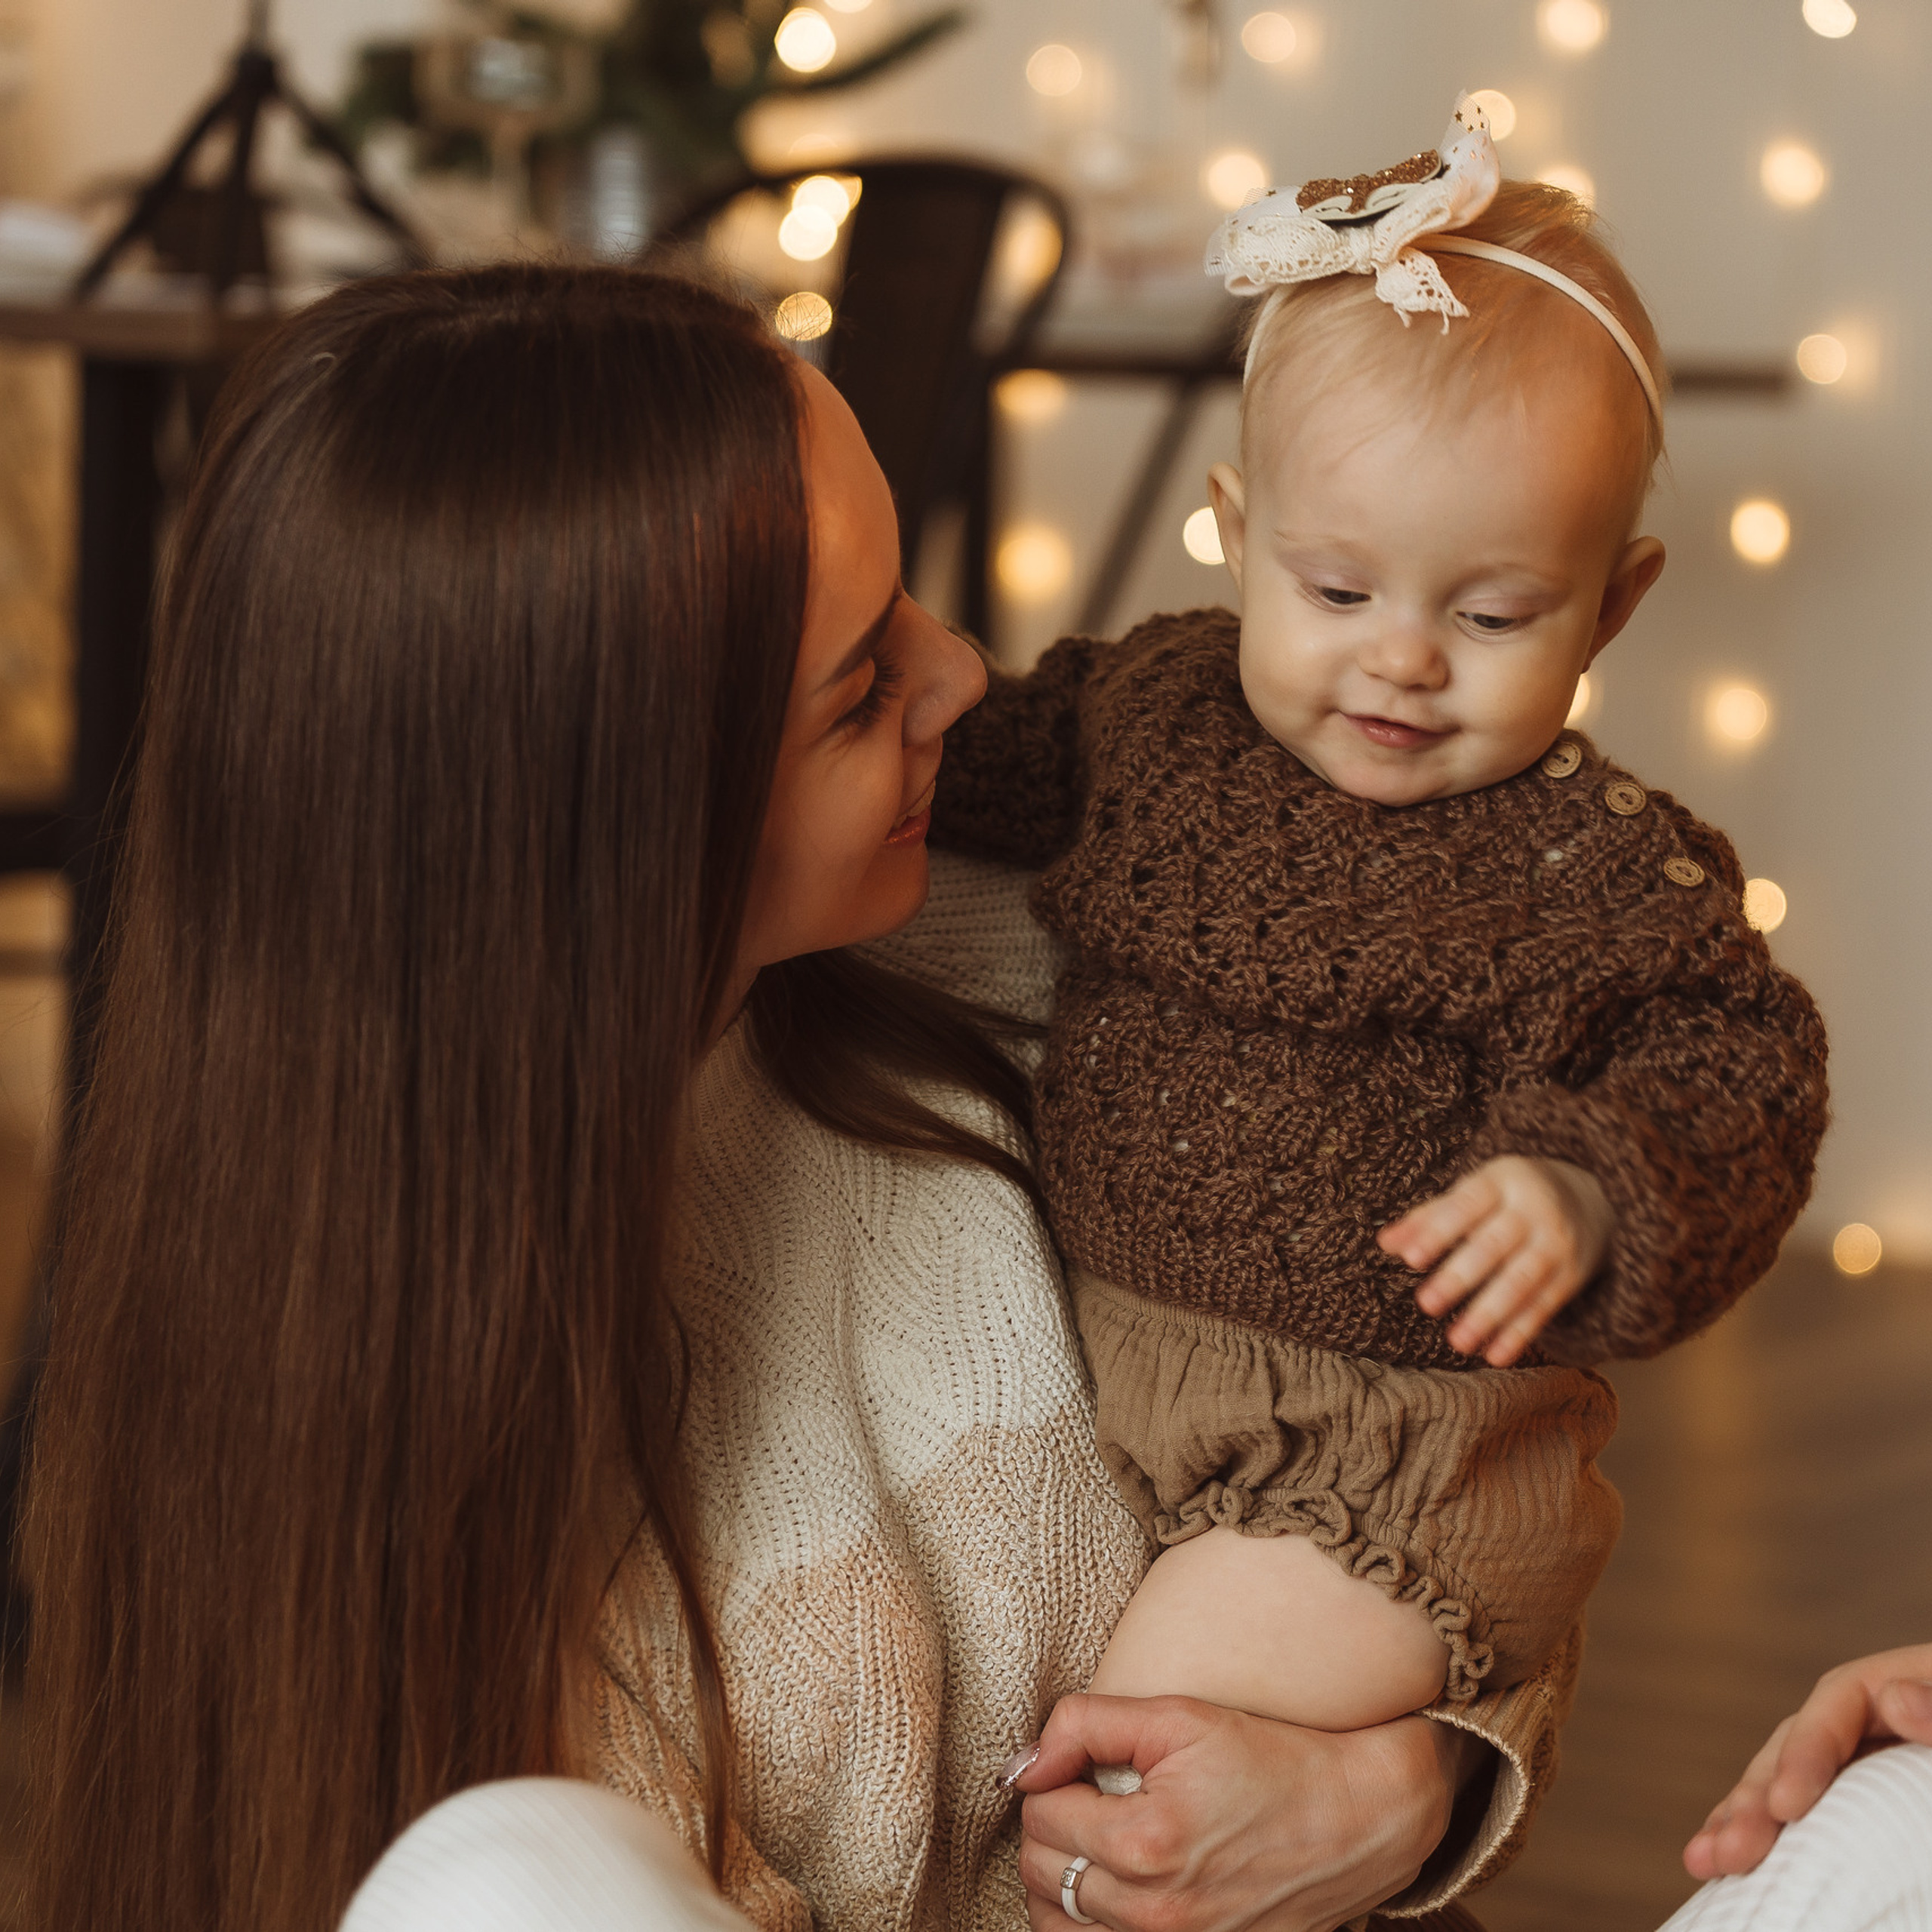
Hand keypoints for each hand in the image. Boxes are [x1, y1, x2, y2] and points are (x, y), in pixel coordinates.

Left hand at [1006, 1692, 1478, 1931]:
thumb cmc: (1270, 1758)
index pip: (1040, 1815)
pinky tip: (1112, 1885)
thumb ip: (1086, 1725)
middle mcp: (1155, 1912)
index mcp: (1147, 1842)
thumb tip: (1022, 1764)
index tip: (1081, 1766)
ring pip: (1057, 1925)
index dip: (1050, 1779)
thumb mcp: (1178, 1716)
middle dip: (1051, 1828)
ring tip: (1095, 1840)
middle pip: (1040, 1874)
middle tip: (1086, 1797)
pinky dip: (1089, 1921)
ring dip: (1061, 1879)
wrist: (1356, 1819)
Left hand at [1378, 1156, 1612, 1365]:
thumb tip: (1384, 1242)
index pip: (1465, 1207)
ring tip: (1457, 1341)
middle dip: (1459, 1277)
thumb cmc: (1512, 1195)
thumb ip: (1431, 1215)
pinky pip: (1544, 1306)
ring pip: (1520, 1282)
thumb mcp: (1477, 1190)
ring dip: (1488, 1315)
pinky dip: (1520, 1332)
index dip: (1438, 1232)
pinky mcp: (1572, 1275)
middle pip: (1492, 1247)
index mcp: (1502, 1181)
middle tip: (1426, 1305)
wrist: (1593, 1197)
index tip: (1410, 1259)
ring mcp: (1557, 1243)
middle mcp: (1534, 1210)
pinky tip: (1496, 1354)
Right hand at [1682, 1646, 1931, 1879]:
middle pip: (1800, 1739)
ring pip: (1791, 1777)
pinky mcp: (1871, 1801)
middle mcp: (1882, 1716)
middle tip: (1732, 1850)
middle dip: (1756, 1795)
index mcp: (1910, 1681)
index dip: (1804, 1749)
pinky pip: (1811, 1811)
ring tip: (1705, 1859)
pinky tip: (1727, 1857)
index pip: (1841, 1696)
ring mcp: (1874, 1758)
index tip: (1785, 1804)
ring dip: (1744, 1817)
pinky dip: (1769, 1833)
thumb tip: (1894, 1697)